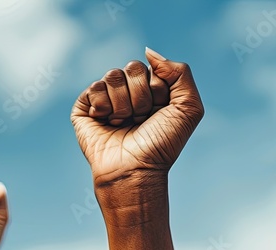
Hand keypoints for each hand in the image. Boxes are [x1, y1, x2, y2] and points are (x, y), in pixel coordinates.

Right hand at [71, 48, 203, 201]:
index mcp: (152, 91)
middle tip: (140, 121)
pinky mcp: (86, 107)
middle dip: (140, 98)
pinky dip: (104, 107)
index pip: (153, 68)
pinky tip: (107, 124)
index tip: (158, 114)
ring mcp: (108, 99)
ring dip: (123, 105)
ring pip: (113, 76)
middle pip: (133, 68)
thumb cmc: (162, 145)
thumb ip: (181, 72)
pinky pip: (95, 87)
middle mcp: (129, 93)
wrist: (136, 169)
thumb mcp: (189, 108)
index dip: (158, 91)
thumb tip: (148, 52)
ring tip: (124, 125)